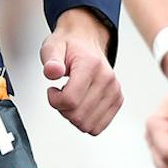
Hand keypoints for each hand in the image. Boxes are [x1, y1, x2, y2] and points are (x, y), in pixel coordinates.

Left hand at [39, 9, 122, 135]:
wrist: (86, 41)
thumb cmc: (69, 46)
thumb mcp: (52, 48)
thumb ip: (50, 60)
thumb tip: (52, 71)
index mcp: (91, 65)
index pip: (70, 100)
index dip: (54, 100)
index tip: (53, 90)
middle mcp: (107, 78)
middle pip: (78, 116)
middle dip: (63, 110)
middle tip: (62, 94)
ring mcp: (114, 90)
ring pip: (88, 125)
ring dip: (74, 116)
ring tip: (72, 98)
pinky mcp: (117, 100)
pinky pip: (98, 126)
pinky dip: (85, 120)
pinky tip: (81, 105)